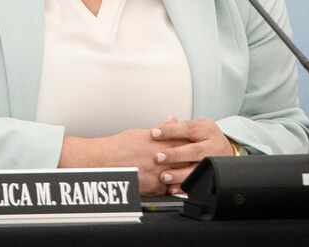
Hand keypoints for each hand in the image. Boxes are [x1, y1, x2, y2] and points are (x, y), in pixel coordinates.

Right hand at [59, 128, 194, 194]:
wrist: (104, 161)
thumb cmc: (119, 146)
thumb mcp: (142, 132)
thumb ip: (161, 128)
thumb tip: (173, 119)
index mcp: (159, 143)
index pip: (184, 142)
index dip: (195, 143)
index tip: (202, 143)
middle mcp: (160, 158)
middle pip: (186, 160)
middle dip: (195, 160)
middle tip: (203, 160)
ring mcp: (157, 174)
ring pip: (180, 176)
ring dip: (187, 175)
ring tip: (194, 174)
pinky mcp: (152, 188)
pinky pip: (169, 189)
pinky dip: (174, 187)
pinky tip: (177, 186)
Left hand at [150, 117, 234, 194]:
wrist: (227, 150)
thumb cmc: (206, 137)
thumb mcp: (197, 126)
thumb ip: (179, 125)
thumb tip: (164, 123)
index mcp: (207, 129)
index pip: (188, 128)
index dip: (170, 131)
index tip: (154, 133)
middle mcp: (214, 146)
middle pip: (194, 150)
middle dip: (175, 155)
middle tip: (158, 157)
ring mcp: (216, 163)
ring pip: (198, 170)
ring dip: (179, 174)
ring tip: (164, 176)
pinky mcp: (214, 177)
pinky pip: (199, 184)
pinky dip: (185, 187)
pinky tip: (173, 188)